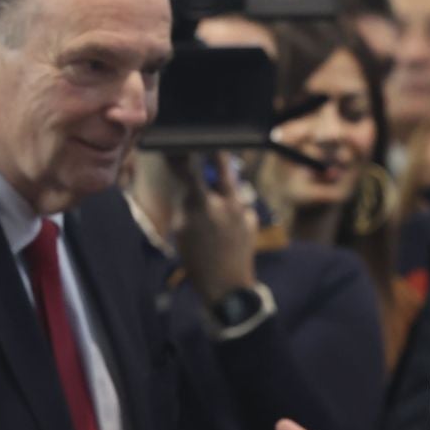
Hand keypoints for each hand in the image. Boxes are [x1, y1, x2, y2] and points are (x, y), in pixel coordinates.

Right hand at [167, 154, 256, 304]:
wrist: (226, 287)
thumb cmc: (197, 261)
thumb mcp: (181, 232)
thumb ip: (186, 204)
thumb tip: (189, 184)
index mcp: (204, 206)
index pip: (191, 169)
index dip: (182, 155)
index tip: (177, 146)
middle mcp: (227, 202)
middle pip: (222, 162)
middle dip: (214, 151)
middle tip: (208, 142)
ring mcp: (243, 209)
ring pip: (231, 185)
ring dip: (221, 185)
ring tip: (213, 200)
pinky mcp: (252, 219)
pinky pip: (239, 205)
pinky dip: (230, 210)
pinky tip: (224, 225)